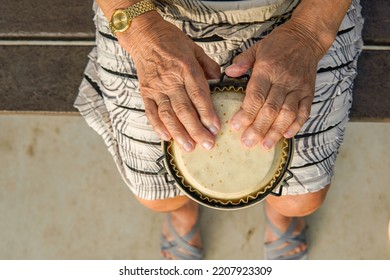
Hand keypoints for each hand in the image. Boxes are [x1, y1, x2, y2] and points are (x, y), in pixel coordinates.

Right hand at [118, 12, 220, 151]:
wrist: (143, 35)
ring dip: (179, 133)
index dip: (207, 113)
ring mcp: (156, 88)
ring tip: (189, 147)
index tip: (216, 128)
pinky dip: (158, 126)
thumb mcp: (194, 48)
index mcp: (186, 68)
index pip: (198, 95)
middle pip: (184, 109)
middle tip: (207, 145)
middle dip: (196, 130)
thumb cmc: (171, 41)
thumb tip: (219, 80)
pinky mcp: (145, 92)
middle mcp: (170, 80)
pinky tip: (167, 137)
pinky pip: (151, 112)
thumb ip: (208, 65)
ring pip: (168, 115)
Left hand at [225, 20, 323, 149]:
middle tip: (248, 143)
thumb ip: (242, 61)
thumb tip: (228, 73)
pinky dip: (296, 125)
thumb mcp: (257, 48)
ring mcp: (298, 87)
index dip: (246, 113)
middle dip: (258, 128)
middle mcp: (284, 80)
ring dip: (276, 131)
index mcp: (267, 69)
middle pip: (270, 108)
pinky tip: (286, 135)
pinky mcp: (308, 92)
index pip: (256, 95)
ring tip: (265, 145)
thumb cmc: (278, 44)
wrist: (307, 37)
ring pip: (287, 113)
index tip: (236, 127)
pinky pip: (304, 111)